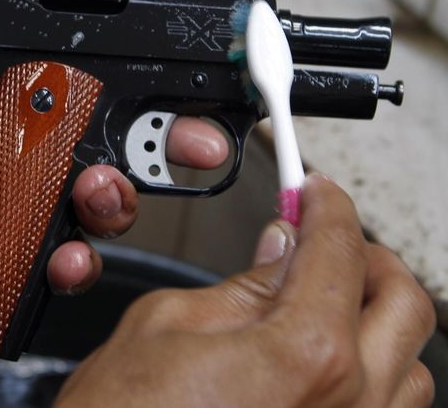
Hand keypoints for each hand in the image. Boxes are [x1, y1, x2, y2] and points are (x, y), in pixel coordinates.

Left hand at [0, 0, 227, 387]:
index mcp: (49, 104)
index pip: (125, 127)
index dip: (168, 139)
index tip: (195, 143)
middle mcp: (32, 158)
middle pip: (101, 196)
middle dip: (123, 202)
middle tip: (108, 187)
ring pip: (56, 246)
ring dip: (75, 262)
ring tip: (64, 254)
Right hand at [56, 174, 435, 407]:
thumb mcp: (168, 322)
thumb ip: (241, 284)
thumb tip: (280, 250)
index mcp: (306, 355)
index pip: (338, 249)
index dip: (325, 205)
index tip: (312, 192)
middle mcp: (349, 406)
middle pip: (403, 302)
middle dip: (366, 253)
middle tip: (325, 236)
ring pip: (410, 364)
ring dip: (377, 317)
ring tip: (330, 295)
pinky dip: (372, 370)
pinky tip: (327, 356)